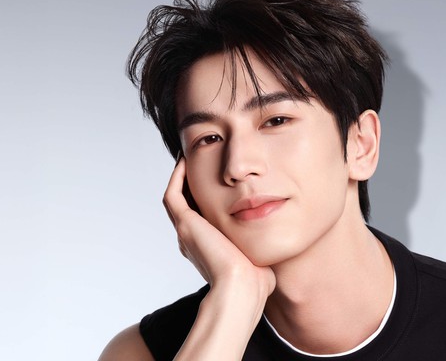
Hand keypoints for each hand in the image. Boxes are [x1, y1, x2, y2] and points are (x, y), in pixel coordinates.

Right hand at [163, 157, 275, 299]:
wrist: (242, 287)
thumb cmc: (254, 280)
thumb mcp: (258, 258)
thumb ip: (260, 248)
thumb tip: (272, 246)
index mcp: (206, 248)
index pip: (202, 216)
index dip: (206, 197)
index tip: (218, 180)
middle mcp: (192, 239)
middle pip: (187, 205)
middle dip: (192, 183)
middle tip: (200, 162)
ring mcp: (186, 232)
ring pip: (176, 198)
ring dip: (181, 177)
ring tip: (190, 158)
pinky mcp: (185, 224)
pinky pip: (173, 194)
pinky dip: (176, 177)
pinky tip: (186, 161)